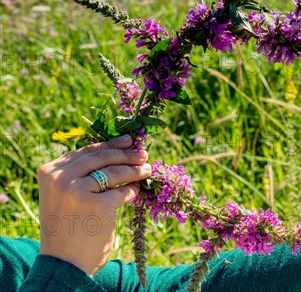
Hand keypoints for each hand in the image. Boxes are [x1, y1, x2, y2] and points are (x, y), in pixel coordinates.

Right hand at [37, 135, 150, 275]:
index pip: (86, 151)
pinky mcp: (97, 205)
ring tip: (147, 170)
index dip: (110, 144)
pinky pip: (122, 191)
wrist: (63, 263)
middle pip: (102, 157)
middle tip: (144, 154)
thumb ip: (81, 174)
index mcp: (50, 171)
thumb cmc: (67, 228)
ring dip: (135, 171)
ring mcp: (77, 190)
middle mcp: (60, 178)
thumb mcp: (64, 195)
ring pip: (115, 172)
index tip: (129, 140)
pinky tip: (137, 191)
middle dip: (127, 154)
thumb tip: (116, 152)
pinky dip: (132, 191)